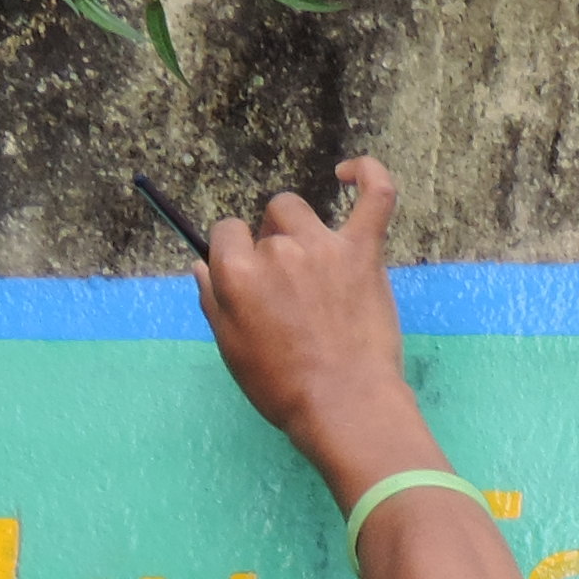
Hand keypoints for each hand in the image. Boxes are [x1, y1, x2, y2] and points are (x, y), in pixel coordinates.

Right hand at [193, 157, 430, 494]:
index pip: (226, 234)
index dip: (236, 254)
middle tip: (289, 293)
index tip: (251, 280)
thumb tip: (202, 263)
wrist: (345, 405)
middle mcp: (277, 252)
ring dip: (301, 231)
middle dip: (271, 247)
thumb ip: (214, 299)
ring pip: (300, 212)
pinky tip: (350, 173)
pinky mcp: (364, 252)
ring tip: (316, 271)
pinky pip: (376, 194)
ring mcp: (323, 247)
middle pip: (266, 224)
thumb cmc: (283, 387)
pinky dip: (367, 174)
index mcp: (237, 273)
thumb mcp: (232, 349)